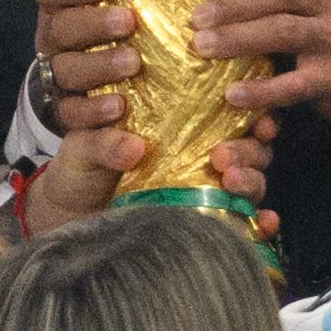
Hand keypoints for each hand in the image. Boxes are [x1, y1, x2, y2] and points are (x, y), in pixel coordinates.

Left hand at [22, 118, 279, 236]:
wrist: (67, 216)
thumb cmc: (79, 171)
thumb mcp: (85, 147)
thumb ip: (104, 142)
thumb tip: (134, 147)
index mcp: (178, 126)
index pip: (226, 110)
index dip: (250, 108)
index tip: (252, 112)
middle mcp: (199, 155)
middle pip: (249, 146)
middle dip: (249, 148)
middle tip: (224, 155)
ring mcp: (204, 189)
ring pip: (250, 180)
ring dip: (251, 178)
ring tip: (229, 179)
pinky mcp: (202, 221)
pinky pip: (241, 221)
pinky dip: (258, 221)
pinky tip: (263, 221)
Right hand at [28, 0, 141, 134]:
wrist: (100, 95)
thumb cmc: (123, 34)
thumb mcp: (124, 2)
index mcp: (62, 6)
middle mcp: (55, 40)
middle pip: (60, 28)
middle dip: (93, 24)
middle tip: (128, 21)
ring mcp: (59, 78)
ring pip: (66, 70)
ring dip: (98, 66)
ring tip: (132, 64)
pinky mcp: (68, 114)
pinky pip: (73, 115)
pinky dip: (95, 114)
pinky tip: (120, 112)